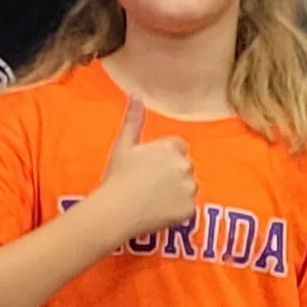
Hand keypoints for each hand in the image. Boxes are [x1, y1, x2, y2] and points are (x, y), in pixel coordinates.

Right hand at [92, 91, 196, 244]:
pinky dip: (178, 211)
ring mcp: (189, 188)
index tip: (150, 168)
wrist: (116, 210)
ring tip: (154, 198)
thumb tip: (136, 95)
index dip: (164, 158)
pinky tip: (159, 211)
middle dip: (173, 174)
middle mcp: (185, 165)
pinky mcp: (190, 209)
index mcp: (171, 147)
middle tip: (150, 184)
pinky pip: (188, 208)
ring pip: (189, 187)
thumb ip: (134, 120)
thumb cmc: (117, 177)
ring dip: (178, 192)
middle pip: (185, 167)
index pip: (178, 147)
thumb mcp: (123, 145)